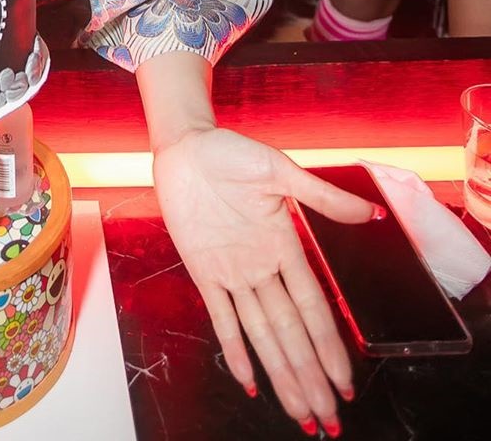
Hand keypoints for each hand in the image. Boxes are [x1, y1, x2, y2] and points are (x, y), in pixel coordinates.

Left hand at [153, 127, 376, 433]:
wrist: (186, 145)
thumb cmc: (232, 152)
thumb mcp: (281, 171)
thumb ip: (323, 197)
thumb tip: (372, 215)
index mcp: (284, 245)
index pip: (313, 307)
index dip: (329, 345)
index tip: (345, 380)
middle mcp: (260, 267)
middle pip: (290, 332)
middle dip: (309, 375)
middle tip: (329, 418)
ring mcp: (231, 271)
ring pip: (261, 332)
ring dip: (280, 371)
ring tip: (300, 411)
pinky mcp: (201, 268)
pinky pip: (220, 315)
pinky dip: (233, 347)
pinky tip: (249, 379)